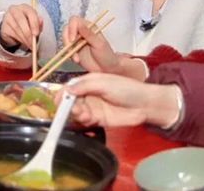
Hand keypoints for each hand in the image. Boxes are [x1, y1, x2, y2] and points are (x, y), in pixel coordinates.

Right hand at [0, 4, 41, 48]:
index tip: (36, 34)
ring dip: (24, 38)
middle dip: (27, 32)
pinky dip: (19, 39)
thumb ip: (38, 23)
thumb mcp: (35, 25)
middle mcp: (14, 10)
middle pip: (20, 19)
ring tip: (29, 44)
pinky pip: (12, 34)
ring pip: (16, 28)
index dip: (34, 23)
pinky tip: (22, 42)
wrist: (14, 31)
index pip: (30, 12)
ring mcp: (7, 17)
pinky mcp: (3, 26)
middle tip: (32, 42)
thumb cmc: (27, 25)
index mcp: (24, 7)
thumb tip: (40, 20)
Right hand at [59, 73, 180, 128]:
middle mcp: (88, 95)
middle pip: (72, 101)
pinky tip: (88, 119)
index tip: (58, 101)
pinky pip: (86, 121)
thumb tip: (67, 90)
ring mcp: (93, 108)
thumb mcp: (104, 82)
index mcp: (88, 82)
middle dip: (69, 106)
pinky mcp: (99, 119)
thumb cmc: (126, 88)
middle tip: (73, 110)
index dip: (63, 93)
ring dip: (76, 114)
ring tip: (82, 114)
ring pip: (77, 112)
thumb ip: (85, 86)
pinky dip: (84, 121)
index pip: (71, 87)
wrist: (146, 104)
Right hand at [62, 16, 122, 73]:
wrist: (107, 69)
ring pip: (64, 39)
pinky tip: (76, 60)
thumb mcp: (99, 44)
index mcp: (88, 27)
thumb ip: (89, 34)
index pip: (74, 20)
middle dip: (66, 39)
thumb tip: (79, 24)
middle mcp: (81, 31)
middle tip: (71, 50)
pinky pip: (65, 48)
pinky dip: (68, 54)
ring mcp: (76, 40)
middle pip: (66, 28)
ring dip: (68, 49)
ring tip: (76, 59)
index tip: (72, 39)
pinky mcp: (72, 49)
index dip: (71, 28)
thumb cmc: (106, 55)